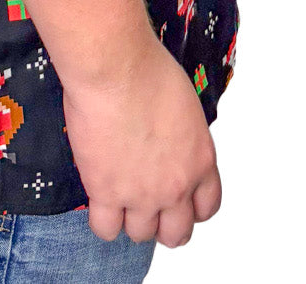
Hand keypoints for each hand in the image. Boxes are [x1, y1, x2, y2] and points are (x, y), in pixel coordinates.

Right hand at [61, 31, 221, 246]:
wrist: (117, 69)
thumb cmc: (148, 71)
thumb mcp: (185, 105)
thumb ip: (183, 137)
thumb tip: (170, 141)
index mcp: (201, 160)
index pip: (207, 206)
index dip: (191, 209)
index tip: (179, 203)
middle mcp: (176, 185)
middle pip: (177, 233)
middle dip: (164, 224)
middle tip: (148, 207)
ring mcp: (142, 194)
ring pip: (140, 235)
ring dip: (131, 220)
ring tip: (119, 199)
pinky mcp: (106, 192)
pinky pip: (105, 228)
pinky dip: (102, 220)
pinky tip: (98, 200)